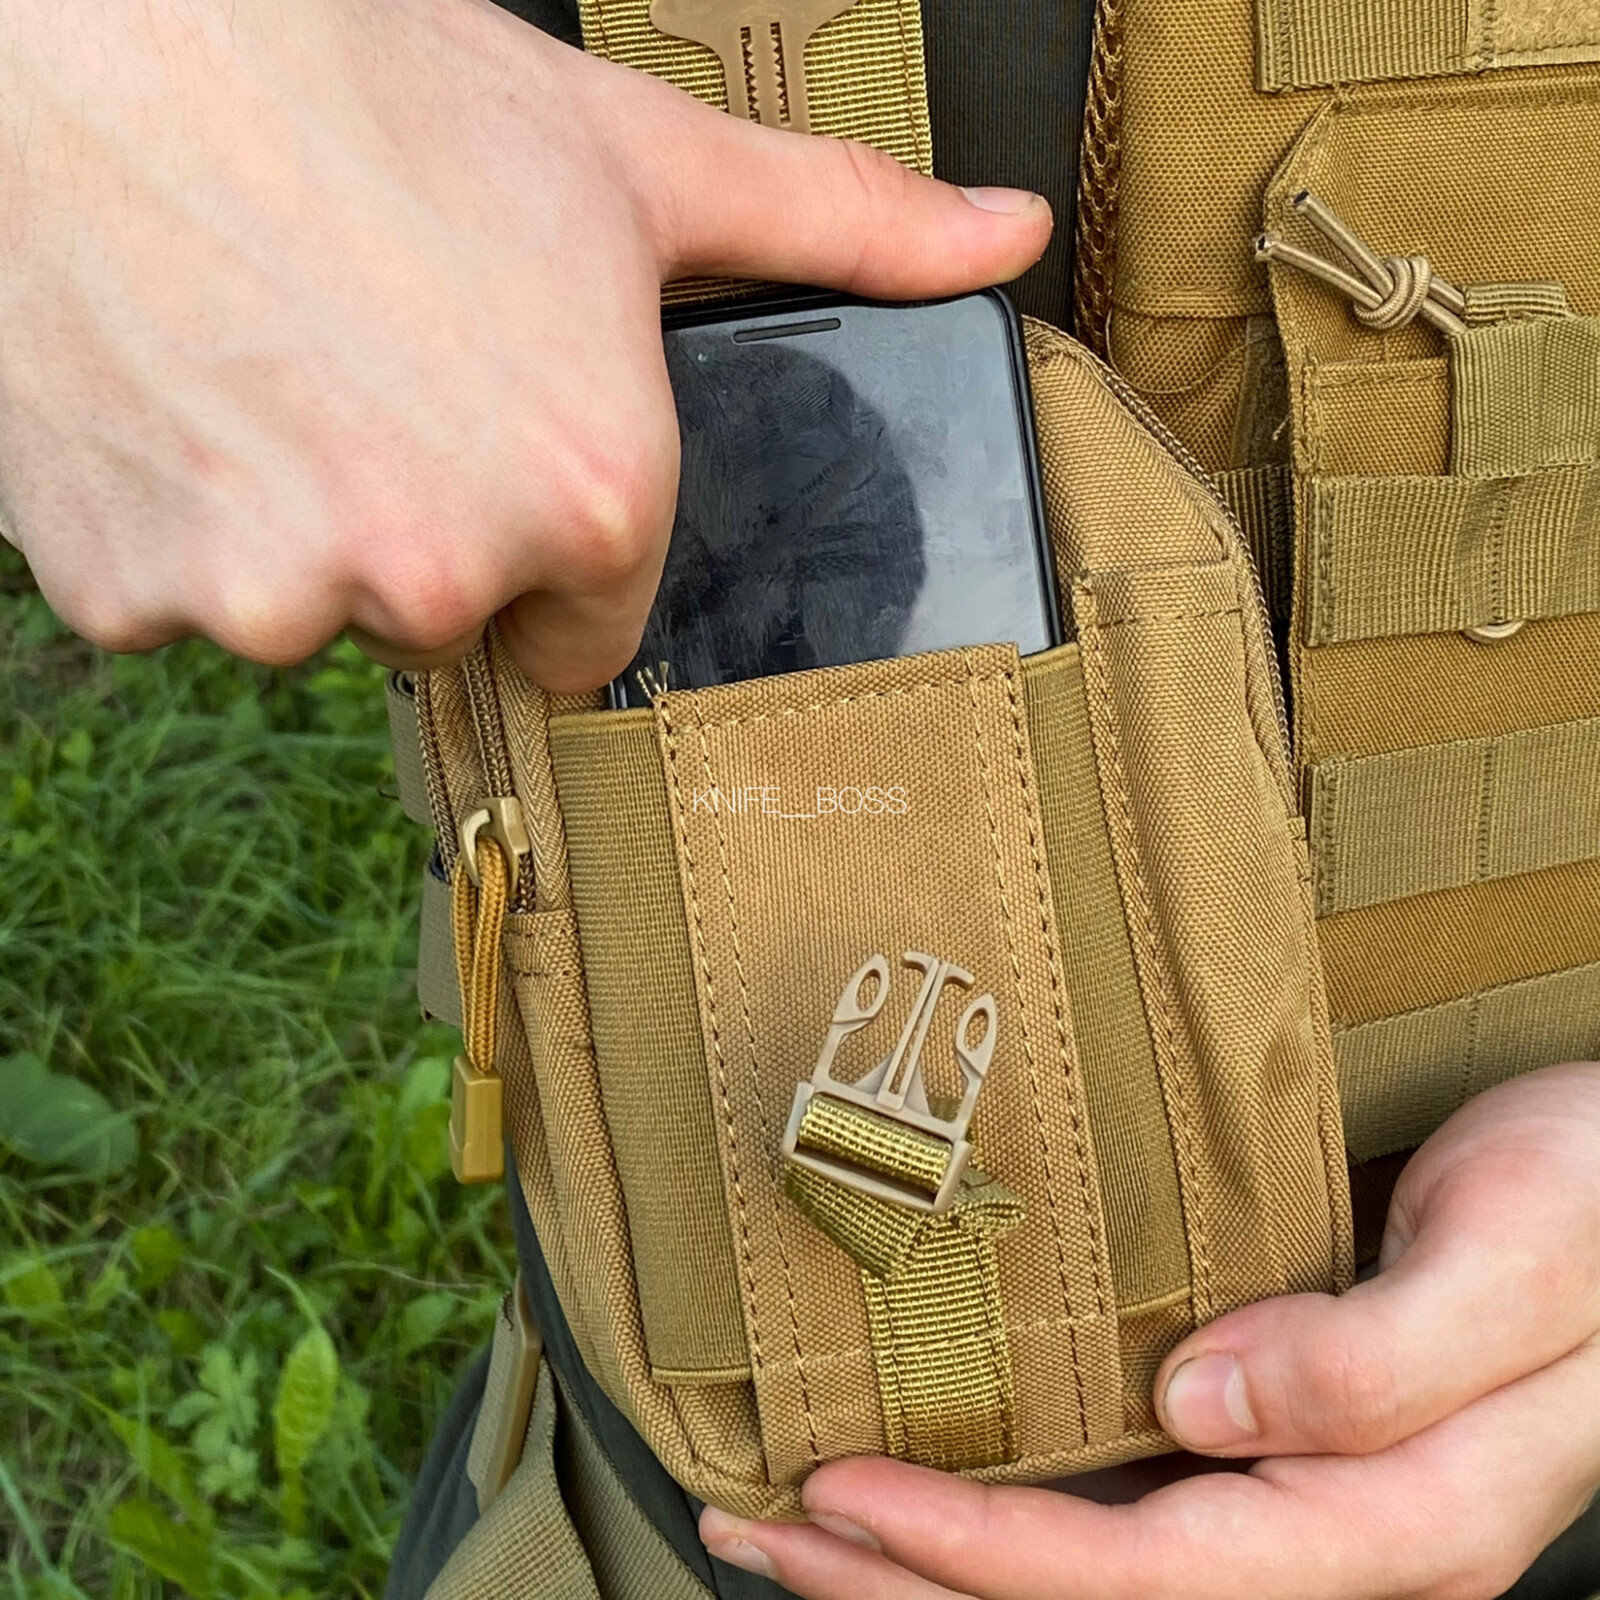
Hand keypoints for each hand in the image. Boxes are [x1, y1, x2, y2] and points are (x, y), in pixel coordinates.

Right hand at [0, 0, 1048, 689]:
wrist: (92, 35)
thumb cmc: (370, 86)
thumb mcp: (633, 158)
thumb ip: (838, 222)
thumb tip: (1004, 236)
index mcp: (589, 492)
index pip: (589, 641)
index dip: (548, 563)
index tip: (496, 474)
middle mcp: (447, 569)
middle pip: (452, 621)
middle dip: (422, 533)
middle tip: (367, 380)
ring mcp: (279, 594)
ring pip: (312, 615)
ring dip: (289, 530)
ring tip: (265, 370)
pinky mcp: (135, 598)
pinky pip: (177, 606)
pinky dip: (168, 531)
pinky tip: (174, 401)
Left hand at [702, 1061, 1599, 1599]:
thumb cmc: (1597, 1199)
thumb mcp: (1520, 1261)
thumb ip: (1380, 1354)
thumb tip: (1200, 1406)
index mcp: (1395, 1519)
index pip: (1145, 1579)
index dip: (978, 1554)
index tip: (835, 1501)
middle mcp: (1335, 1536)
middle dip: (910, 1589)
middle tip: (748, 1536)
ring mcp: (1306, 1506)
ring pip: (1092, 1580)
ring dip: (934, 1568)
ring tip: (792, 1529)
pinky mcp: (1283, 1454)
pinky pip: (1121, 1519)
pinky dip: (999, 1519)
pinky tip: (927, 1491)